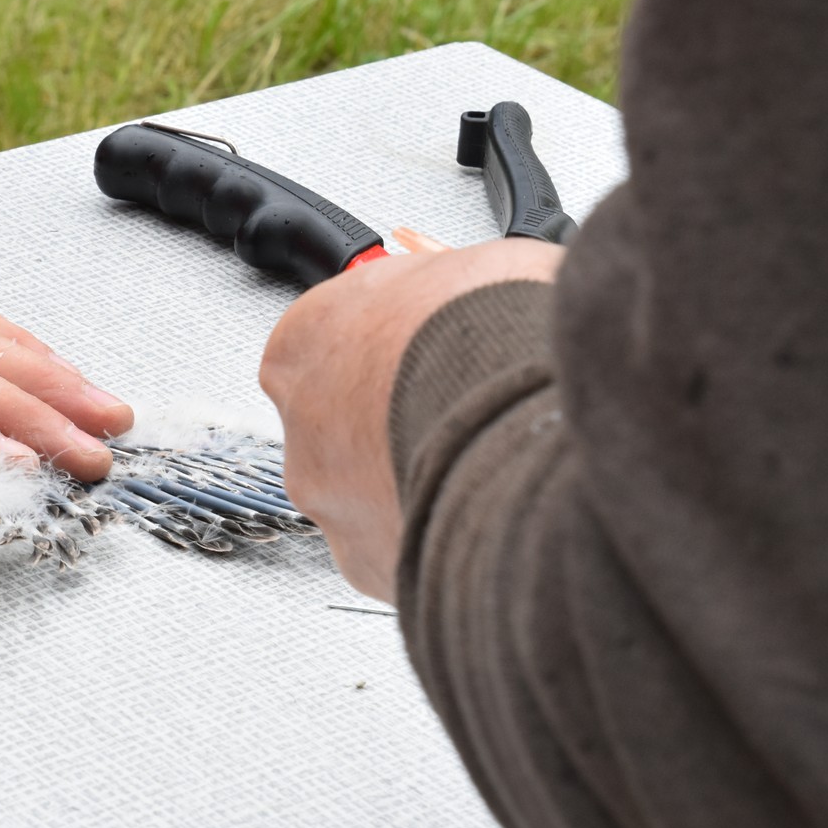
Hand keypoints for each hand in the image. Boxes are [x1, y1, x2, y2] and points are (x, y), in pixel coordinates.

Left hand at [259, 237, 562, 601]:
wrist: (524, 418)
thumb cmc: (491, 334)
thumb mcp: (476, 263)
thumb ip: (441, 278)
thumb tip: (443, 267)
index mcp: (304, 343)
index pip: (326, 343)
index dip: (387, 344)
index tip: (423, 345)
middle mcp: (302, 428)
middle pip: (342, 425)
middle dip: (397, 420)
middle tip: (462, 407)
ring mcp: (333, 503)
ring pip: (371, 495)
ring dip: (420, 481)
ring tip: (490, 461)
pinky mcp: (376, 565)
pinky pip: (407, 550)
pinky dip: (443, 536)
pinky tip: (491, 509)